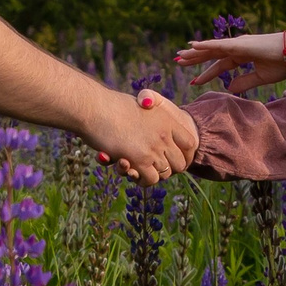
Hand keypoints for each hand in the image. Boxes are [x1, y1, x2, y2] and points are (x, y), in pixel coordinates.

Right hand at [79, 88, 197, 184]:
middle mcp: (165, 135)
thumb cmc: (112, 106)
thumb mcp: (140, 105)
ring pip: (165, 173)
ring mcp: (154, 148)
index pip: (190, 144)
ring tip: (141, 169)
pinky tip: (134, 173)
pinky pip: (151, 180)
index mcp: (167, 120)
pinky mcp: (141, 160)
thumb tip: (152, 113)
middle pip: (180, 163)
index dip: (184, 154)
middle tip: (153, 166)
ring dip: (154, 174)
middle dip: (169, 168)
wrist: (95, 108)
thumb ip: (152, 115)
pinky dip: (143, 180)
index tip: (173, 157)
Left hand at [174, 30, 285, 93]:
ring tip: (180, 55)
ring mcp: (239, 45)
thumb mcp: (262, 78)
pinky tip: (194, 46)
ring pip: (212, 49)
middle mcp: (238, 48)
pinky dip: (206, 45)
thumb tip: (229, 87)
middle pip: (212, 55)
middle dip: (196, 59)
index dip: (207, 73)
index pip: (221, 66)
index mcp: (244, 56)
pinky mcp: (240, 45)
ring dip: (195, 52)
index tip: (194, 81)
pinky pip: (219, 45)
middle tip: (179, 61)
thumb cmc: (284, 63)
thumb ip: (245, 82)